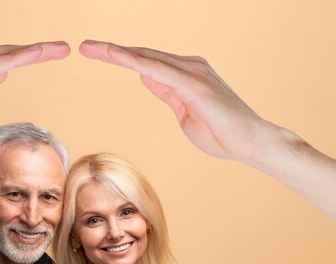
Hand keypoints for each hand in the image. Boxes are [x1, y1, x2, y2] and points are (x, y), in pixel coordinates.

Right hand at [0, 41, 69, 153]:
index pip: (0, 60)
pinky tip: (35, 56)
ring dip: (32, 51)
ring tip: (58, 49)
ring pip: (2, 54)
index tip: (51, 55)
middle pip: (5, 52)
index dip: (26, 57)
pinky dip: (15, 59)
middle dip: (36, 50)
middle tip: (64, 47)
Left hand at [78, 40, 274, 163]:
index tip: (95, 54)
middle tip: (84, 47)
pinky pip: (157, 68)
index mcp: (186, 74)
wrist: (251, 143)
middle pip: (143, 55)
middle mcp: (189, 66)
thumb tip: (147, 77)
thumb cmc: (221, 132)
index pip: (147, 63)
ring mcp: (192, 72)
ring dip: (116, 52)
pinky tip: (114, 55)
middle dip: (111, 50)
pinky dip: (133, 61)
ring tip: (90, 48)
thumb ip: (166, 92)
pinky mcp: (193, 83)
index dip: (121, 58)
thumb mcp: (184, 111)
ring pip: (146, 58)